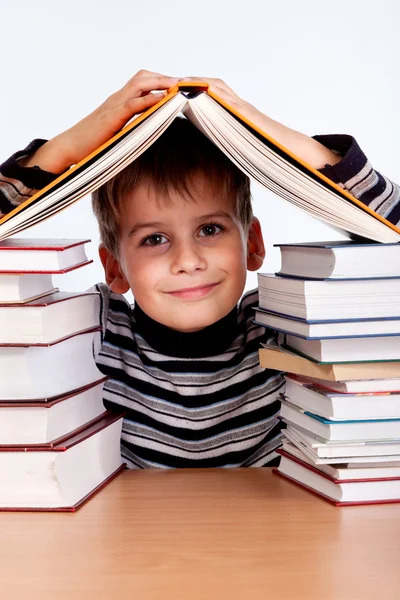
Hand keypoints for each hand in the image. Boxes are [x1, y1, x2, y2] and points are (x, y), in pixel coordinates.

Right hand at [24, 70, 179, 173]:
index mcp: (118, 102)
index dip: (160, 81)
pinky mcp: (112, 117)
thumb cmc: (91, 144)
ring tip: (179, 84)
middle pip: (143, 77)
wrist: (69, 147)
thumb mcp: (116, 133)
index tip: (179, 85)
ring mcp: (114, 106)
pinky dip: (148, 99)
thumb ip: (131, 128)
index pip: (142, 83)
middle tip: (185, 81)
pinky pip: (132, 103)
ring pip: (139, 84)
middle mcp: (117, 99)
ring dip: (161, 82)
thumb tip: (148, 133)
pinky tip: (162, 99)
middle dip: (165, 77)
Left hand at [181, 77, 341, 168]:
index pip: (212, 96)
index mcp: (235, 114)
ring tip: (180, 83)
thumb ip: (227, 143)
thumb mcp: (241, 146)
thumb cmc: (268, 152)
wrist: (291, 151)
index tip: (176, 91)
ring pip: (219, 88)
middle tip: (172, 82)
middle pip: (213, 86)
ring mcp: (243, 108)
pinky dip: (213, 93)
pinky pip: (228, 99)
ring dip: (199, 83)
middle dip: (192, 82)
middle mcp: (239, 107)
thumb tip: (211, 150)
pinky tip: (199, 93)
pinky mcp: (247, 113)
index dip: (194, 91)